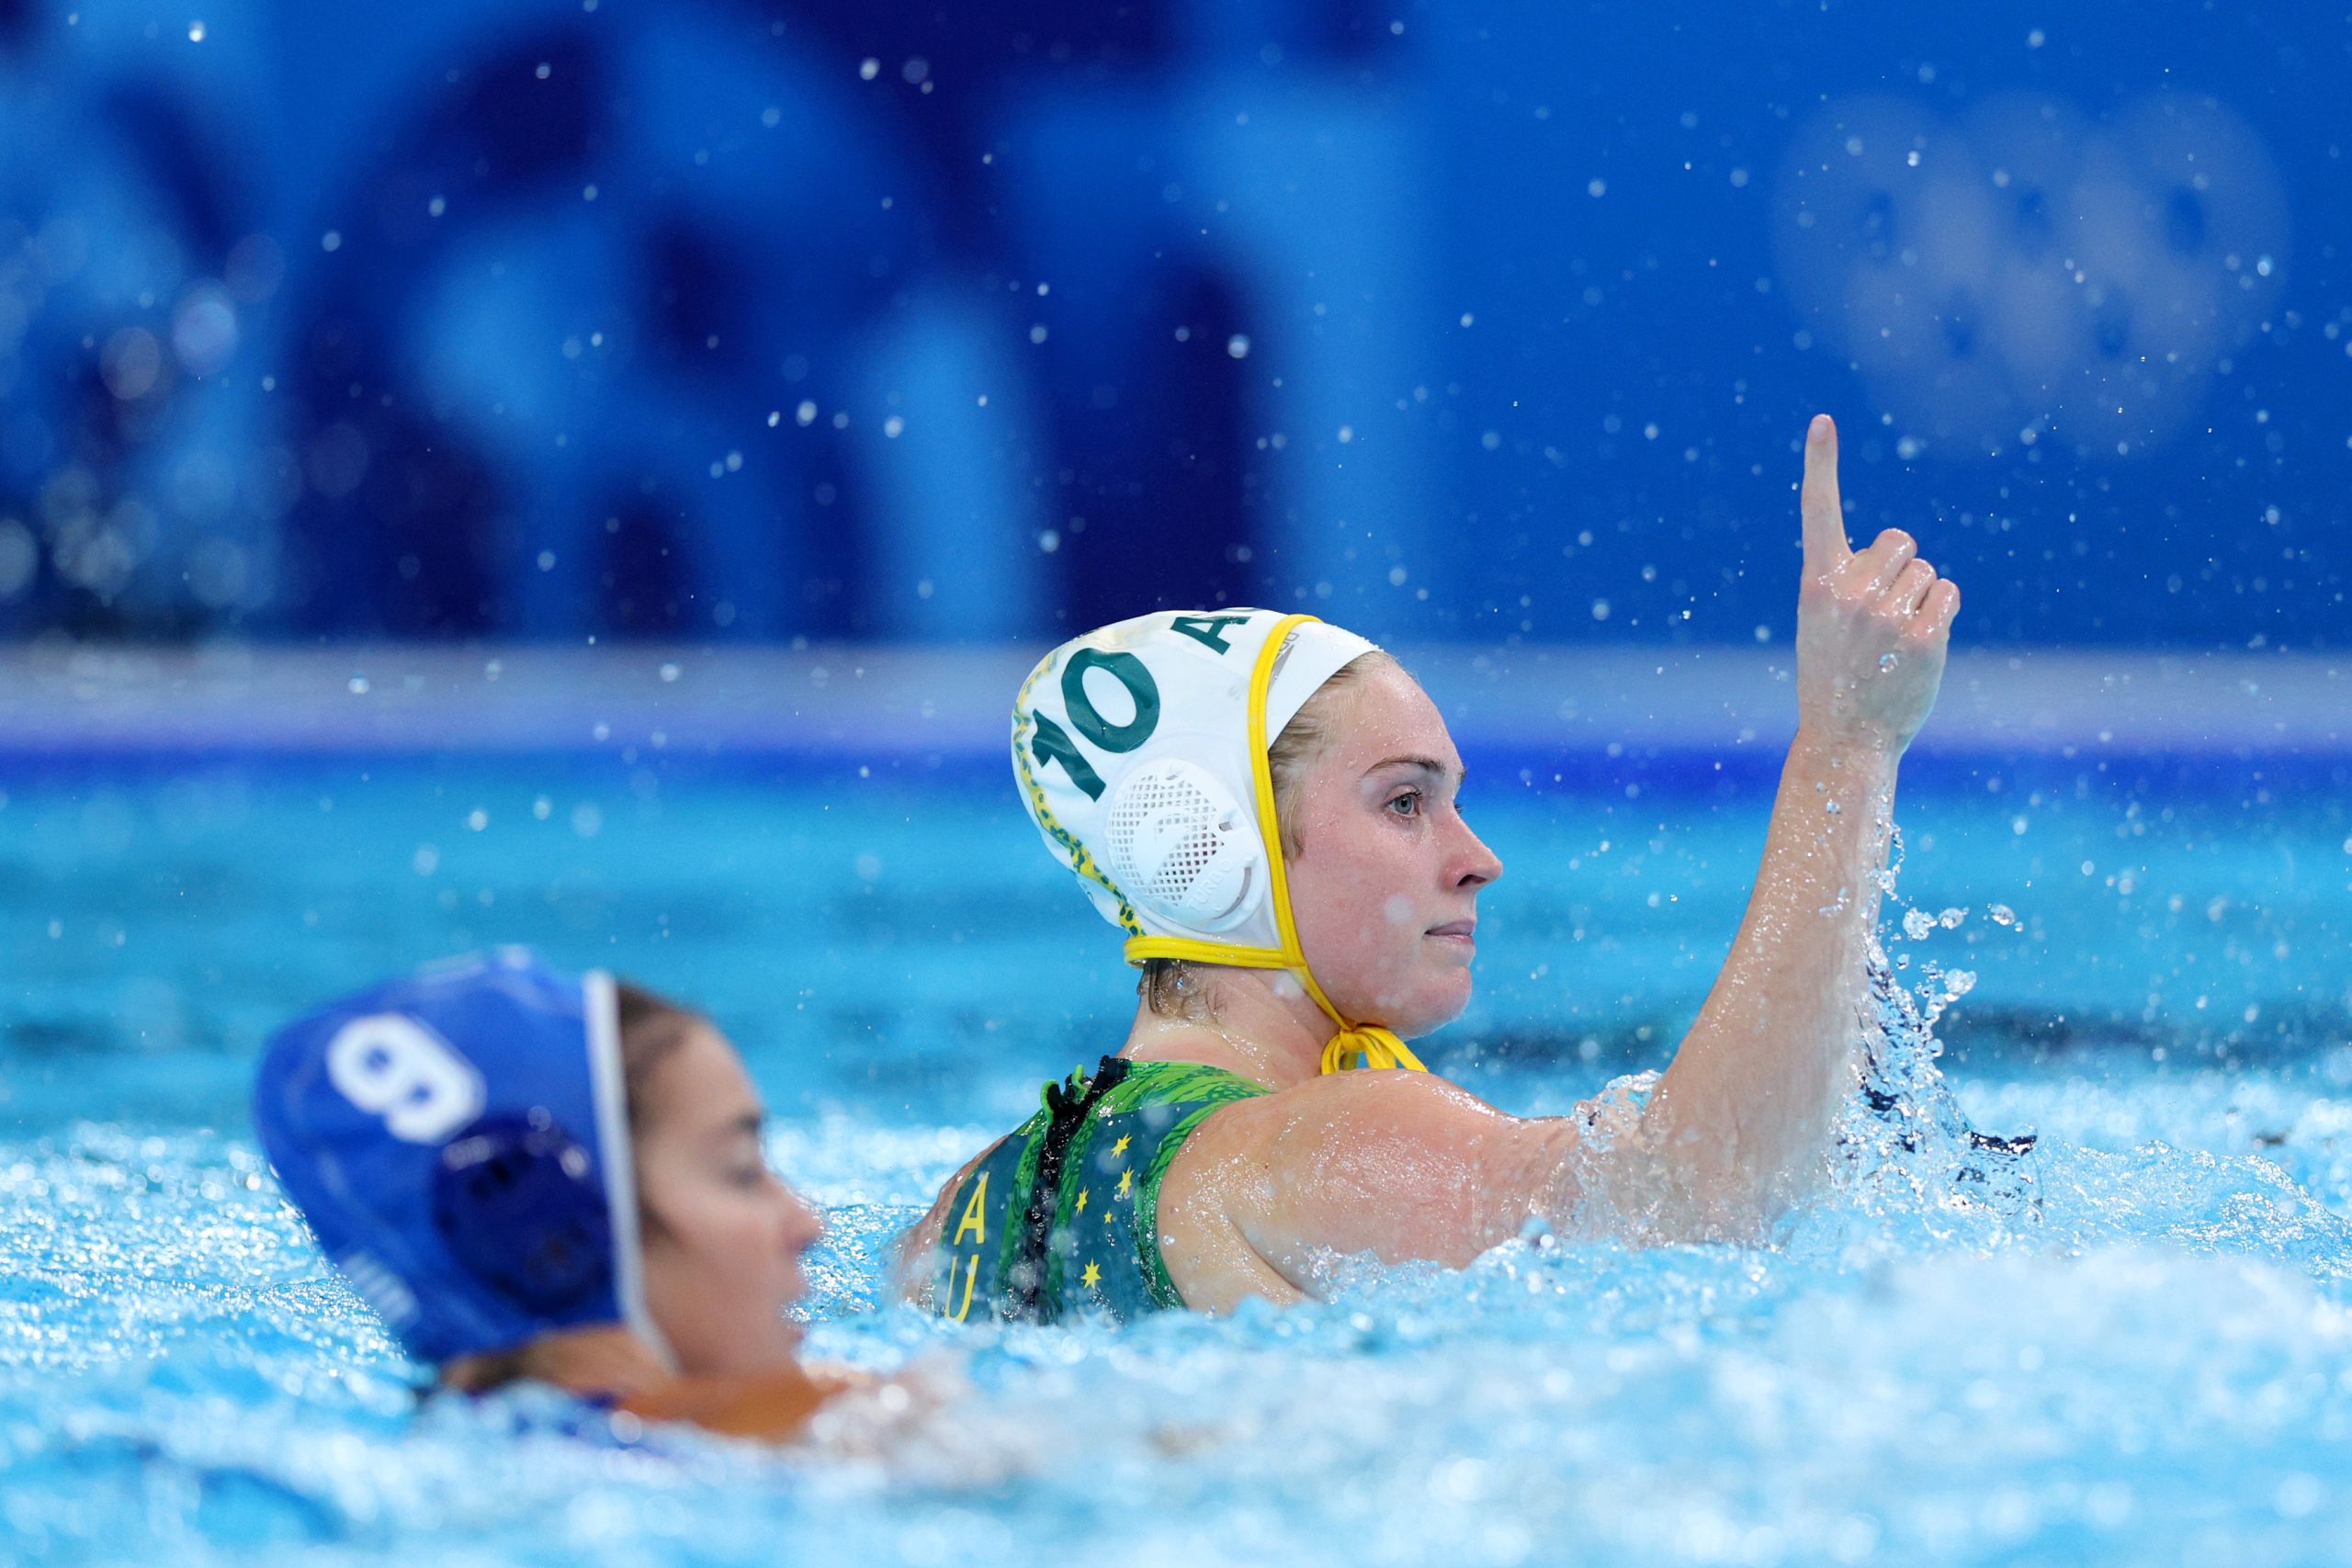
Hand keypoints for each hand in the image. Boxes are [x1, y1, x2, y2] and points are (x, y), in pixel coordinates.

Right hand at [1792, 414, 1957, 753]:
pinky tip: (1918, 645)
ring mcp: (1887, 613)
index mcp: (1817, 583)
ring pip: (1927, 571)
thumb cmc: (1836, 675)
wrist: (1846, 737)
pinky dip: (1940, 612)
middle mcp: (1849, 592)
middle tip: (1881, 613)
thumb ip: (1849, 581)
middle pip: (1899, 541)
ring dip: (1919, 597)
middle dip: (1900, 567)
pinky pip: (1947, 593)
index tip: (1821, 421)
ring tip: (1894, 641)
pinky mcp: (1925, 634)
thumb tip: (1901, 552)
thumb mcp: (1823, 623)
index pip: (1818, 512)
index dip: (1820, 463)